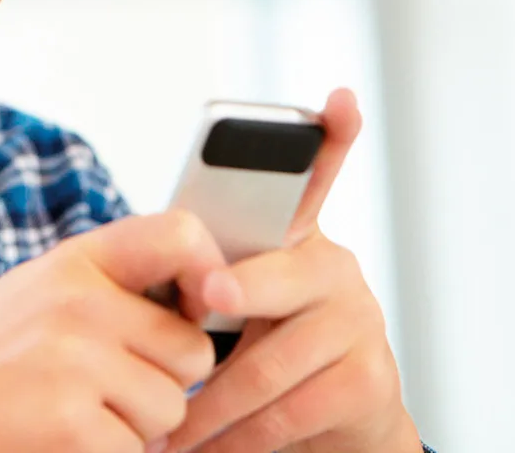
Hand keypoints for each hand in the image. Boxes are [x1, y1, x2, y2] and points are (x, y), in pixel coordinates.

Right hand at [0, 210, 228, 452]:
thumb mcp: (37, 299)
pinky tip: (60, 442)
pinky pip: (140, 450)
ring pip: (173, 408)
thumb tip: (211, 289)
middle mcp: (76, 298)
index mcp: (71, 261)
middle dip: (165, 382)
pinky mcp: (71, 420)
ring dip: (140, 429)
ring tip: (74, 415)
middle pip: (190, 347)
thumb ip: (109, 287)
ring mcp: (73, 358)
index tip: (207, 306)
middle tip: (105, 389)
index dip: (210, 272)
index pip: (179, 233)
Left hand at [164, 88, 421, 452]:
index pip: (316, 174)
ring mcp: (360, 321)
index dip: (331, 133)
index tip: (338, 97)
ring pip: (271, 360)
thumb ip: (198, 262)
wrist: (323, 424)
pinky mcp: (369, 381)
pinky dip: (238, 437)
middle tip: (204, 302)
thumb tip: (145, 245)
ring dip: (211, 402)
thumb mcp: (226, 294)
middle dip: (235, 292)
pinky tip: (206, 447)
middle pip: (275, 275)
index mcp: (293, 232)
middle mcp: (333, 264)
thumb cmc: (250, 340)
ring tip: (168, 426)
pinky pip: (289, 412)